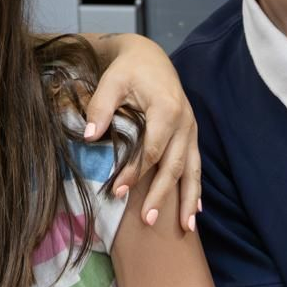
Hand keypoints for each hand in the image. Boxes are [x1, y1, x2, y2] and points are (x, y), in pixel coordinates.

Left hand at [82, 34, 199, 232]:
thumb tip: (90, 137)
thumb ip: (100, 107)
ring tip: (184, 229)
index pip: (152, 149)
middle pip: (174, 165)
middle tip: (147, 220)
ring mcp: (191, 130)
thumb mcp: (111, 81)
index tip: (117, 191)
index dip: (135, 172)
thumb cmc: (129, 70)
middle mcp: (185, 122)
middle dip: (161, 195)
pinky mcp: (191, 135)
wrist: (151, 57)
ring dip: (187, 200)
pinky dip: (195, 189)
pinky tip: (194, 211)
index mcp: (167, 109)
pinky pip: (196, 165)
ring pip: (192, 170)